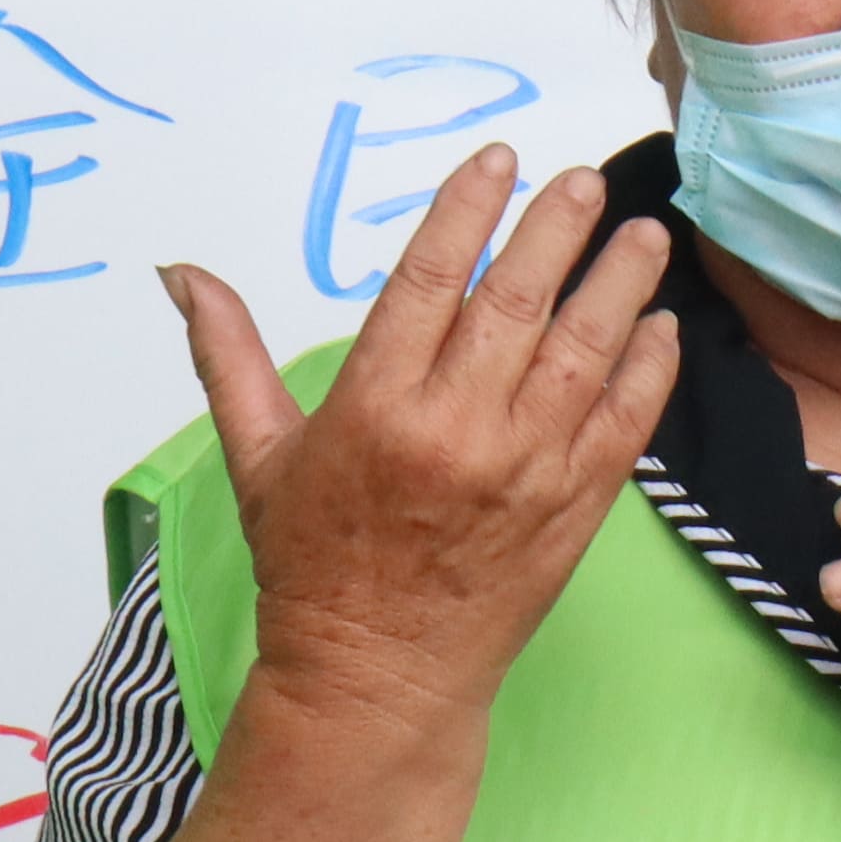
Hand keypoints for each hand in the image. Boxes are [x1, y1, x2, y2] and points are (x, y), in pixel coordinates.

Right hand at [168, 148, 676, 742]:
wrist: (375, 681)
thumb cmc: (311, 564)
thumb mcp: (257, 455)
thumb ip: (228, 354)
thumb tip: (180, 272)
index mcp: (376, 407)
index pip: (428, 280)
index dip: (466, 211)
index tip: (498, 160)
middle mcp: (455, 431)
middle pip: (517, 303)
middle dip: (556, 230)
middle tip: (585, 181)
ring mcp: (524, 471)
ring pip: (584, 354)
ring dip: (619, 286)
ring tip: (645, 234)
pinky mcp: (572, 510)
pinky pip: (622, 425)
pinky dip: (646, 372)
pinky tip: (660, 327)